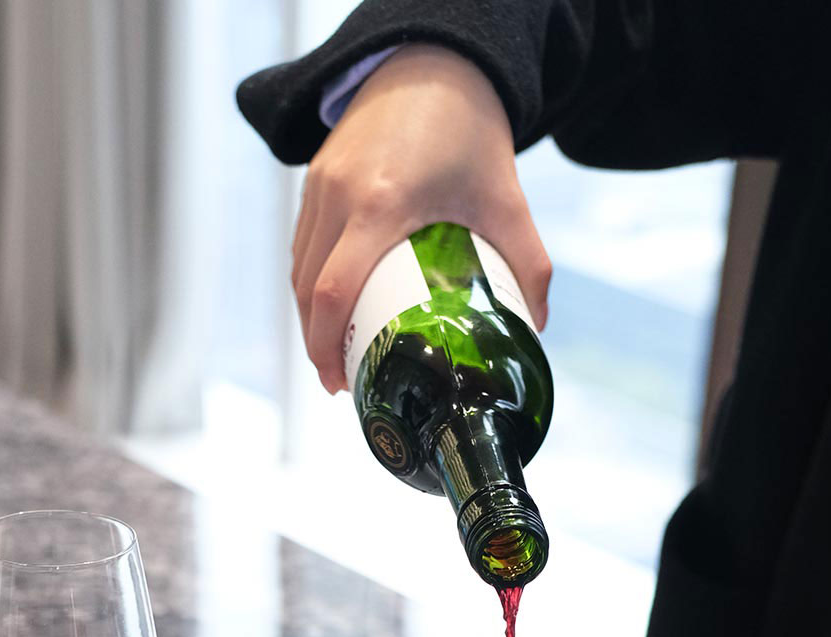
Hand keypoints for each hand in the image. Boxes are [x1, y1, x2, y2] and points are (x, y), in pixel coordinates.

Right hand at [293, 44, 551, 393]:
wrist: (433, 61)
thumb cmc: (469, 130)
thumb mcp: (506, 199)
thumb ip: (527, 264)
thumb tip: (533, 328)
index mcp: (379, 204)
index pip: (332, 291)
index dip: (326, 345)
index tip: (339, 381)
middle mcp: (338, 195)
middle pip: (306, 290)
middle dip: (316, 343)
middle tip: (339, 379)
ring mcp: (319, 185)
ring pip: (297, 269)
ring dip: (309, 316)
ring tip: (334, 350)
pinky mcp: (314, 178)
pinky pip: (301, 245)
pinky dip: (309, 282)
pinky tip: (329, 306)